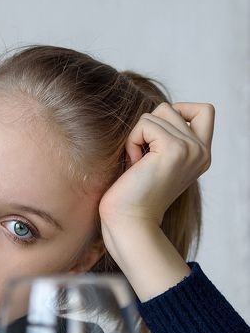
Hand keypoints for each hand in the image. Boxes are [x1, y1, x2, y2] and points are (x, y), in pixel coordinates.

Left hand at [97, 102, 213, 300]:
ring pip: (158, 112)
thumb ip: (166, 139)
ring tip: (137, 165)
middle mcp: (201, 152)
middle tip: (141, 160)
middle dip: (148, 128)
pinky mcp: (174, 150)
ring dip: (138, 136)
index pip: (204, 111)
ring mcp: (191, 150)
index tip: (156, 137)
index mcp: (201, 156)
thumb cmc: (133, 197)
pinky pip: (146, 124)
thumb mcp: (157, 163)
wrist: (129, 225)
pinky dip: (132, 141)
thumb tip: (157, 113)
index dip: (179, 110)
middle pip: (171, 108)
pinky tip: (133, 165)